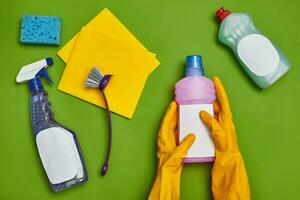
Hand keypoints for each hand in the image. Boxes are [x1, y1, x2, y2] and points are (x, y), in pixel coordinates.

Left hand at [149, 101, 194, 199]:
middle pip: (169, 122)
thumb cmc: (168, 166)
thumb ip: (185, 144)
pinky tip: (186, 126)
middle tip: (179, 105)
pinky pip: (176, 132)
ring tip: (183, 112)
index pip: (166, 121)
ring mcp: (168, 141)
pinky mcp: (173, 145)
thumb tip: (192, 136)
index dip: (169, 112)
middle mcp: (164, 137)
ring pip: (172, 127)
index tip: (173, 104)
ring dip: (177, 120)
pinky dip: (180, 127)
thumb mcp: (178, 154)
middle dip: (173, 113)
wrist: (167, 175)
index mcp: (163, 137)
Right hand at [200, 77, 250, 199]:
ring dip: (206, 106)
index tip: (215, 79)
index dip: (220, 89)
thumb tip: (203, 112)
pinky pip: (208, 120)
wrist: (228, 162)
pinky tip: (196, 117)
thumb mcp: (219, 133)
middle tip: (203, 90)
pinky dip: (203, 116)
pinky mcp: (215, 132)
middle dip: (211, 96)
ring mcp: (219, 126)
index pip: (224, 100)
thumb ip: (212, 122)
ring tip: (197, 102)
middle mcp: (224, 121)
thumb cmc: (226, 149)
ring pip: (212, 112)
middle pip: (217, 105)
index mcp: (227, 119)